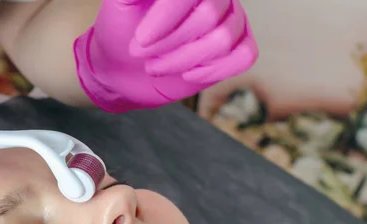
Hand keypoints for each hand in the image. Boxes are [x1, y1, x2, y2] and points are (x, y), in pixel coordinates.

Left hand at [74, 0, 257, 112]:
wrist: (123, 65)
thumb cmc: (121, 31)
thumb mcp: (121, 4)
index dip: (168, 17)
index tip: (141, 40)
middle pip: (209, 17)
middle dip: (170, 43)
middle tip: (142, 54)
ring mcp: (230, 19)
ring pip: (222, 40)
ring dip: (184, 60)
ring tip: (156, 66)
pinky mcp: (237, 47)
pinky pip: (245, 56)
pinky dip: (215, 69)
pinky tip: (188, 74)